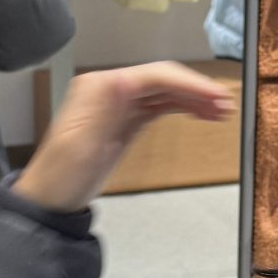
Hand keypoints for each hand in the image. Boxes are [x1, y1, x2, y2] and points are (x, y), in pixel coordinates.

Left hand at [15, 65, 234, 212]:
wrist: (52, 200)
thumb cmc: (62, 176)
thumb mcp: (81, 145)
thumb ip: (105, 110)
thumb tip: (127, 79)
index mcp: (99, 88)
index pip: (153, 76)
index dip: (188, 84)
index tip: (216, 96)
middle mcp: (109, 88)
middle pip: (162, 79)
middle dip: (195, 89)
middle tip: (226, 104)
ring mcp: (118, 103)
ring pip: (164, 91)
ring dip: (193, 98)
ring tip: (221, 110)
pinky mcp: (125, 120)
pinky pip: (159, 106)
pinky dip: (182, 107)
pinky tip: (201, 113)